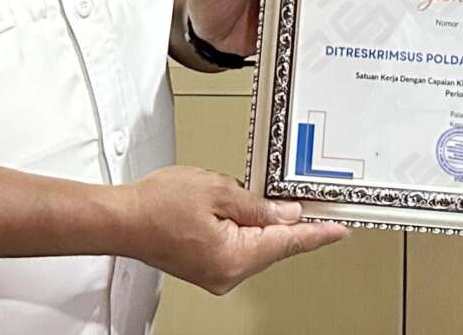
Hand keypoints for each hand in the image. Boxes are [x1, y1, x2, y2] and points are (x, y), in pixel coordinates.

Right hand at [121, 164, 347, 293]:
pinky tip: (253, 212)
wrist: (121, 219)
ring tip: (278, 199)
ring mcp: (215, 273)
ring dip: (268, 225)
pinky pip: (239, 247)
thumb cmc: (158, 204)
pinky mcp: (206, 267)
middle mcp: (227, 273)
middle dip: (293, 223)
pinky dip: (250, 230)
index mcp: (234, 257)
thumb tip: (287, 214)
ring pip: (256, 246)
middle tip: (317, 202)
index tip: (340, 229)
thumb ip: (257, 204)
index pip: (288, 243)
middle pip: (273, 246)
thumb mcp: (217, 190)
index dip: (318, 234)